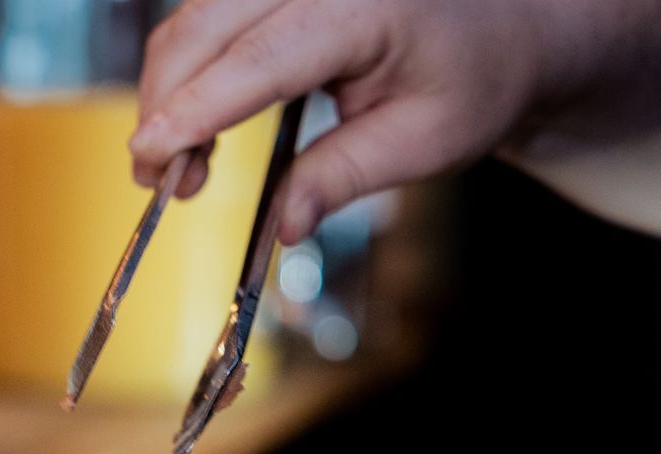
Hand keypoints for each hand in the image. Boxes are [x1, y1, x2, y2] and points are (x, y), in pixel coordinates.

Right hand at [130, 0, 660, 244]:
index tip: (150, 153)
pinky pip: (211, 14)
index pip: (260, 60)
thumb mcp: (424, 142)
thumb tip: (282, 225)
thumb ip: (344, 177)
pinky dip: (190, 68)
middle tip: (155, 181)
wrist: (510, 25)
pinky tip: (197, 123)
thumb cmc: (477, 77)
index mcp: (366, 6)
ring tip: (181, 165)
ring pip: (196, 17)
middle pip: (205, 28)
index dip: (196, 109)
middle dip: (166, 105)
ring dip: (171, 90)